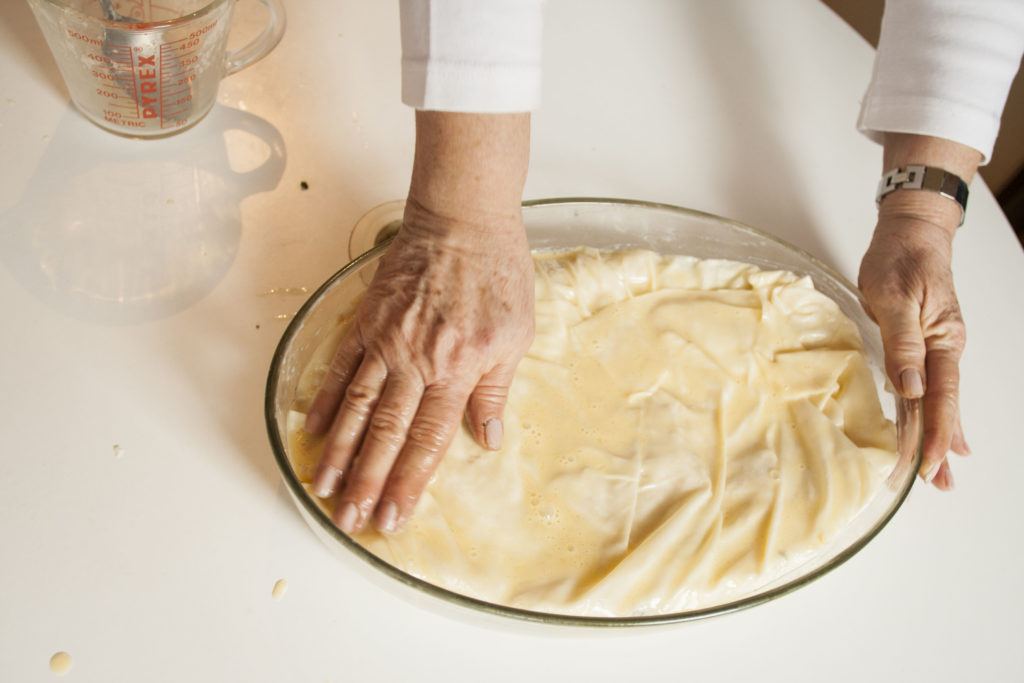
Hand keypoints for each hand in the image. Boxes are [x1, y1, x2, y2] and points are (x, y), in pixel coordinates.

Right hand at [305, 110, 532, 533]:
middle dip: (366, 481)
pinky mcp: (366, 319)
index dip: (408, 483)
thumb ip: (495, 389)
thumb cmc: (499, 275)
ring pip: (357, 406)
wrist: (463, 218)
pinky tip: (313, 428)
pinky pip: (341, 365)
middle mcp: (416, 361)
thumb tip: (487, 439)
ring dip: (338, 450)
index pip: (428, 440)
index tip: (391, 516)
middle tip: (350, 519)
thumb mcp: (516, 335)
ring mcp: (386, 340)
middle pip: (387, 433)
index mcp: (457, 369)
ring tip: (321, 486)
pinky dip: (327, 399)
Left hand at [858, 194, 969, 490]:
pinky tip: (935, 431)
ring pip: (935, 400)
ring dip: (935, 435)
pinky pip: (927, 386)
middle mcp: (943, 349)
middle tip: (937, 485)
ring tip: (939, 473)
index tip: (929, 464)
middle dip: (938, 446)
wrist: (911, 232)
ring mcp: (934, 348)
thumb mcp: (895, 298)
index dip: (935, 433)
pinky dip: (929, 412)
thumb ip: (902, 343)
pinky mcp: (920, 344)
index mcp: (941, 341)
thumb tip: (909, 387)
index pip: (940, 397)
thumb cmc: (901, 259)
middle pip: (943, 407)